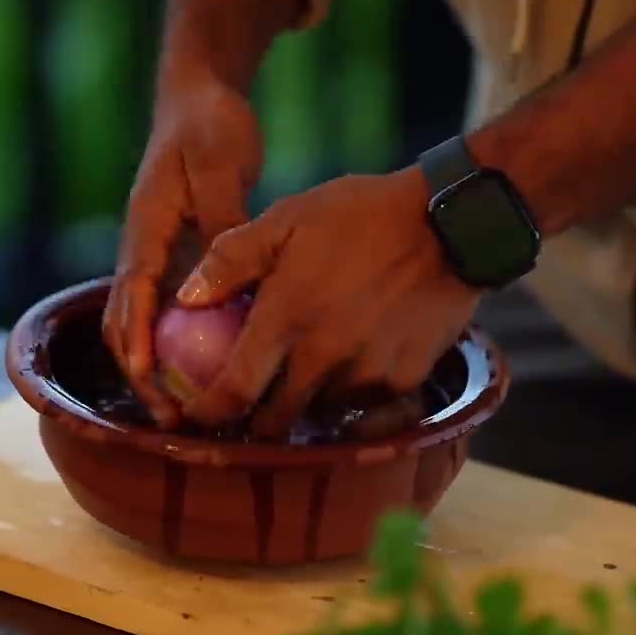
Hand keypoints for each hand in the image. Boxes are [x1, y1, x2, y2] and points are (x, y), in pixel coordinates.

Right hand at [103, 66, 262, 428]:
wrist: (201, 100)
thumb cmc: (210, 127)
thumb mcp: (219, 168)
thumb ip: (222, 221)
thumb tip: (224, 279)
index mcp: (145, 227)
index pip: (132, 291)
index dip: (134, 338)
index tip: (144, 378)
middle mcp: (143, 247)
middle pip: (123, 321)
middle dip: (138, 371)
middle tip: (170, 415)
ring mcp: (158, 255)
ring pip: (143, 322)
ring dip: (156, 366)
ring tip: (187, 410)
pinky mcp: (178, 258)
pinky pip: (173, 311)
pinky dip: (183, 345)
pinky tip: (215, 373)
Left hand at [172, 166, 480, 436]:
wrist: (451, 223)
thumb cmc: (361, 215)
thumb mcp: (287, 219)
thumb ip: (230, 259)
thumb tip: (184, 299)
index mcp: (287, 319)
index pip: (234, 392)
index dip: (207, 412)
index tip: (196, 413)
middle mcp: (325, 358)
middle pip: (275, 419)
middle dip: (254, 417)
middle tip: (248, 400)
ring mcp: (368, 375)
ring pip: (319, 412)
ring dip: (304, 402)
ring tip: (304, 370)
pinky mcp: (405, 381)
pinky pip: (364, 406)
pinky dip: (348, 394)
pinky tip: (349, 362)